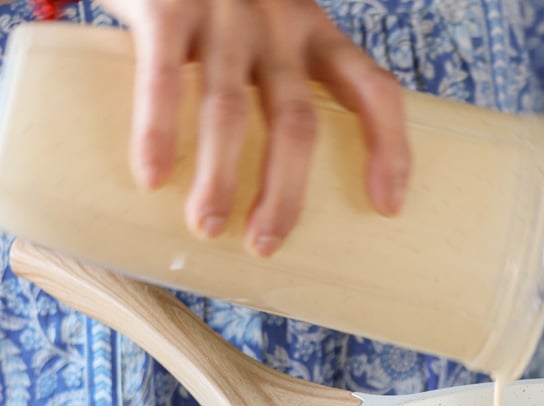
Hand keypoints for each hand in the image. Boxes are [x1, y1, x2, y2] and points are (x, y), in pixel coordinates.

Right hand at [98, 0, 410, 256]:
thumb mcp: (270, 24)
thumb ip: (280, 79)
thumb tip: (278, 179)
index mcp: (315, 32)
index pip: (373, 89)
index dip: (390, 148)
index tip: (387, 206)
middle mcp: (278, 23)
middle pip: (296, 119)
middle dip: (284, 191)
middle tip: (264, 244)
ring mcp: (223, 14)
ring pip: (229, 109)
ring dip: (220, 176)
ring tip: (208, 226)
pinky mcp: (165, 6)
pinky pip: (163, 78)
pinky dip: (157, 131)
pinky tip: (153, 176)